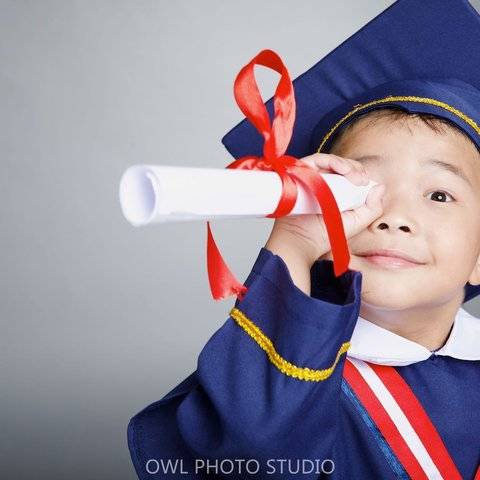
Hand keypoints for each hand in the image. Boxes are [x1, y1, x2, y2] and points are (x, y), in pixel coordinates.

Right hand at [264, 152, 384, 267]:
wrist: (304, 240)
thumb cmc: (327, 234)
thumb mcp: (357, 222)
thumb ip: (373, 208)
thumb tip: (380, 186)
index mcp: (336, 191)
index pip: (349, 174)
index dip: (359, 173)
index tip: (365, 182)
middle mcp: (322, 183)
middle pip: (340, 165)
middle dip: (354, 168)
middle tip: (360, 179)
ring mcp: (311, 178)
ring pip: (329, 161)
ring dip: (344, 164)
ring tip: (352, 174)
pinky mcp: (300, 175)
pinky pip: (314, 160)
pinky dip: (329, 161)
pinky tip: (340, 169)